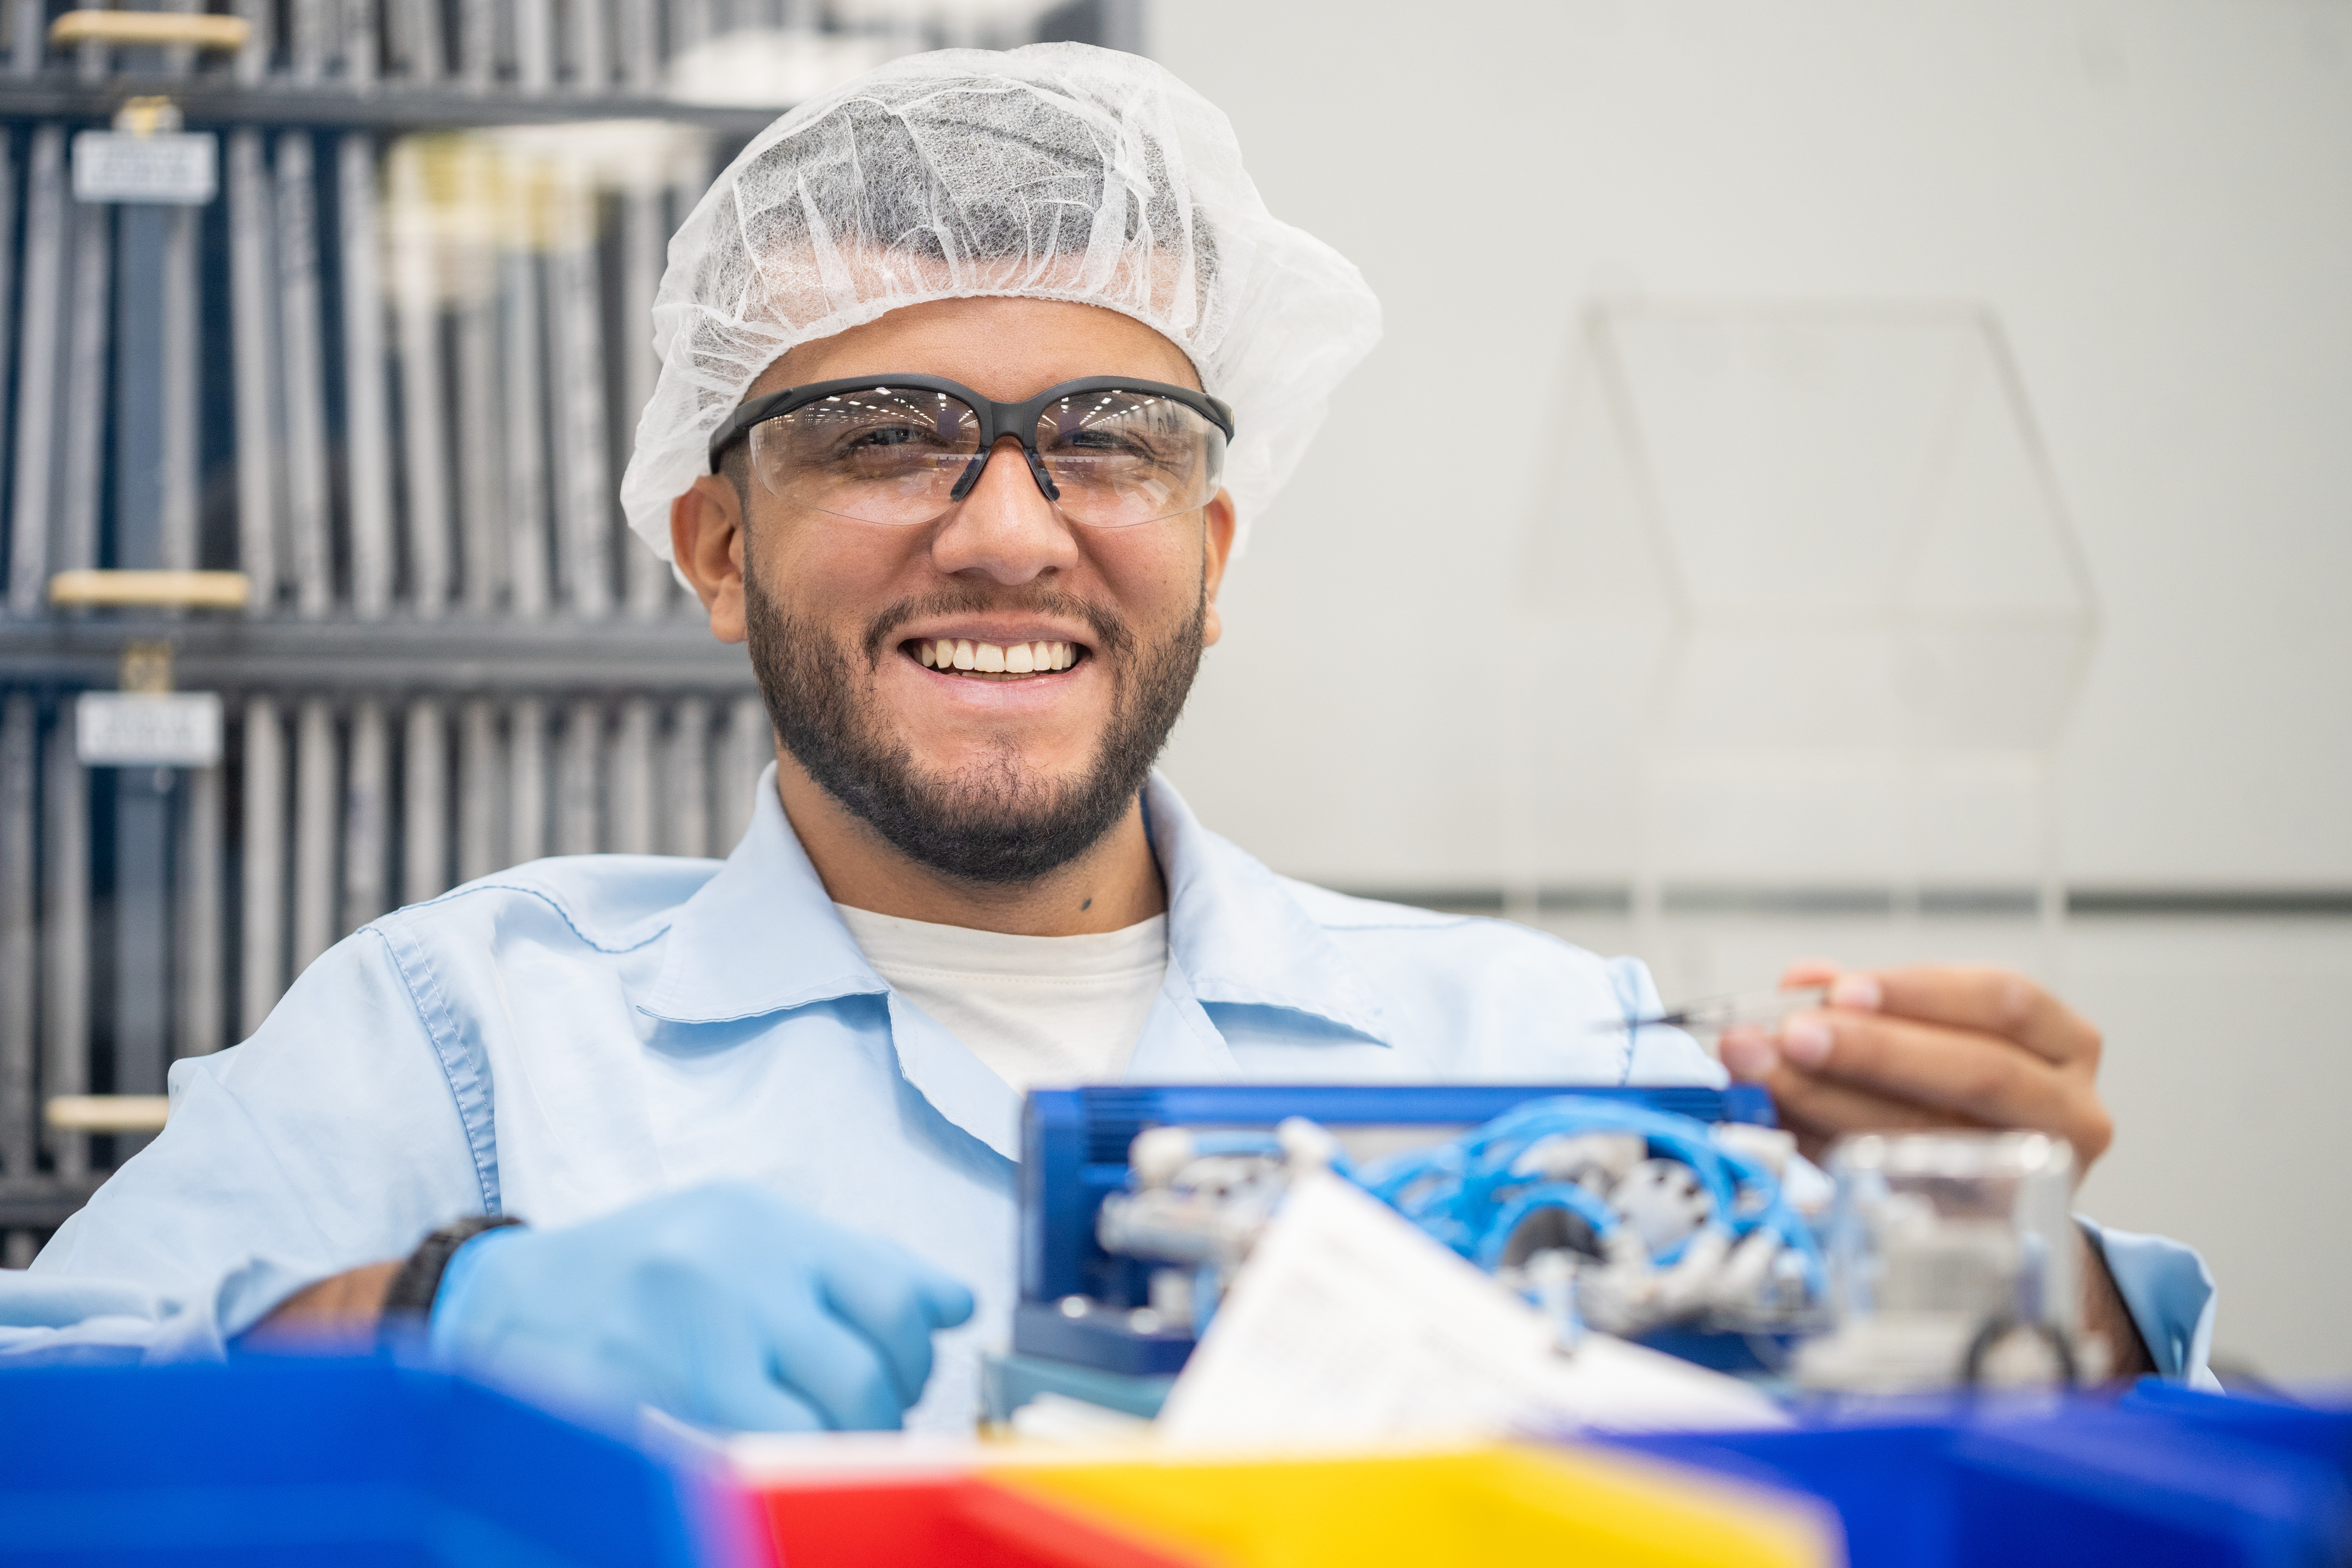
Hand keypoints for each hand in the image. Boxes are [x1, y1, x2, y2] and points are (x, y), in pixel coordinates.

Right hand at [428, 1182, 974, 1431]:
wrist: (512, 1302)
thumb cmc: (648, 1269)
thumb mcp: (750, 1234)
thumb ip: (858, 1263)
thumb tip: (957, 1301)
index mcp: (770, 1225)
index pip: (898, 1293)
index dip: (919, 1352)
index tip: (904, 1374)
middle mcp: (739, 1272)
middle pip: (870, 1370)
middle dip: (885, 1414)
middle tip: (866, 1423)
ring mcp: (698, 1338)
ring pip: (825, 1424)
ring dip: (844, 1451)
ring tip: (823, 1444)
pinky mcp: (661, 1399)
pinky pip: (761, 1454)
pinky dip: (787, 1468)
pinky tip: (775, 1460)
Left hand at [1718, 961, 2112, 1173]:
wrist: (1994, 1196)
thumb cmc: (1953, 1097)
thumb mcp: (1923, 1036)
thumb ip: (1863, 1006)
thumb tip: (1802, 980)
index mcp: (2064, 1043)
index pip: (2005, 1001)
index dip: (1918, 992)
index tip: (1840, 991)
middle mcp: (2071, 1110)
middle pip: (1980, 1071)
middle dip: (1873, 1051)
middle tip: (1788, 1037)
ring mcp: (2039, 1178)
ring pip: (1937, 1134)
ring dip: (1834, 1099)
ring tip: (1765, 1073)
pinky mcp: (1990, 1229)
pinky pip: (1908, 1187)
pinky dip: (1833, 1147)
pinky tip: (1785, 1123)